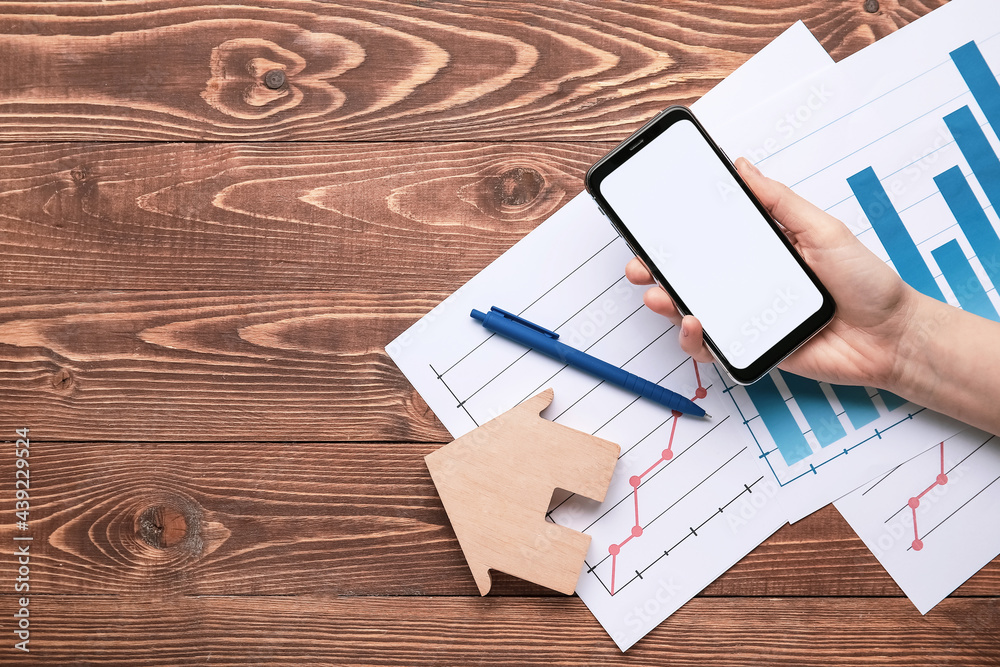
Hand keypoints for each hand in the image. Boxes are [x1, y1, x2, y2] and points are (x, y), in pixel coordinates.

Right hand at [626, 157, 920, 388]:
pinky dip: (694, 338)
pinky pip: (710, 347)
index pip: (706, 238)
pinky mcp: (750, 348)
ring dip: (665, 302)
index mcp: (758, 250)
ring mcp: (744, 316)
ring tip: (658, 294)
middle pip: (688, 275)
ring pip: (689, 310)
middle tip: (639, 264)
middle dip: (654, 268)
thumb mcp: (821, 228)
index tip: (649, 223)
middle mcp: (745, 282)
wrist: (890, 336)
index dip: (674, 232)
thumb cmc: (865, 282)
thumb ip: (778, 201)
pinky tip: (695, 324)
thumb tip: (741, 166)